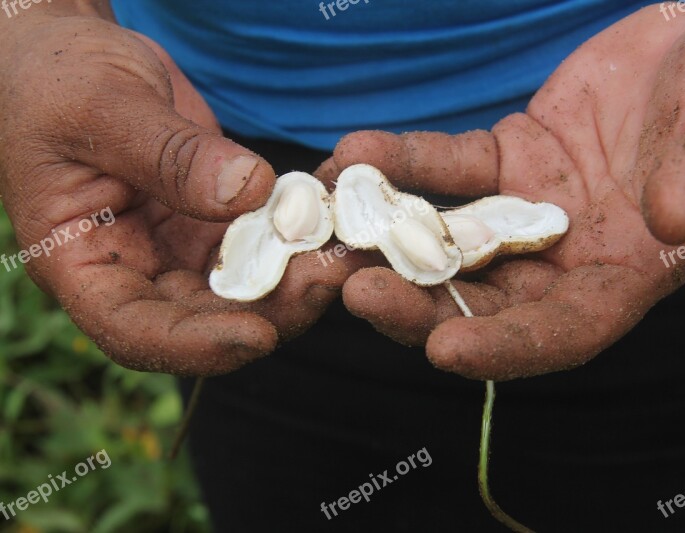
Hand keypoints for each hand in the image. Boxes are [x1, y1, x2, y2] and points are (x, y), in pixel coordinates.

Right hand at [0, 14, 370, 374]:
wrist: (75, 55)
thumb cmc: (56, 80)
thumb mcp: (100, 108)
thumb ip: (167, 155)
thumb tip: (247, 192)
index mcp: (81, 265)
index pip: (133, 330)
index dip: (194, 346)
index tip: (258, 335)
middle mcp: (134, 269)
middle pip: (204, 318)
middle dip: (270, 309)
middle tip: (330, 278)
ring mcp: (178, 247)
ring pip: (245, 285)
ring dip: (297, 274)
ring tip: (346, 247)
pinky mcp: (214, 219)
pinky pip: (263, 238)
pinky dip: (299, 232)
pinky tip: (335, 212)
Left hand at [318, 2, 684, 379]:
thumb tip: (671, 219)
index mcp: (632, 272)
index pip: (567, 329)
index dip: (509, 347)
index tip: (446, 351)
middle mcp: (571, 254)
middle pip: (487, 300)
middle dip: (421, 305)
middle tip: (355, 295)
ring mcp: (533, 207)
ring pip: (453, 240)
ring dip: (391, 239)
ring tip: (334, 228)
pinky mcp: (510, 156)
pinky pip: (450, 165)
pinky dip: (405, 162)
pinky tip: (358, 152)